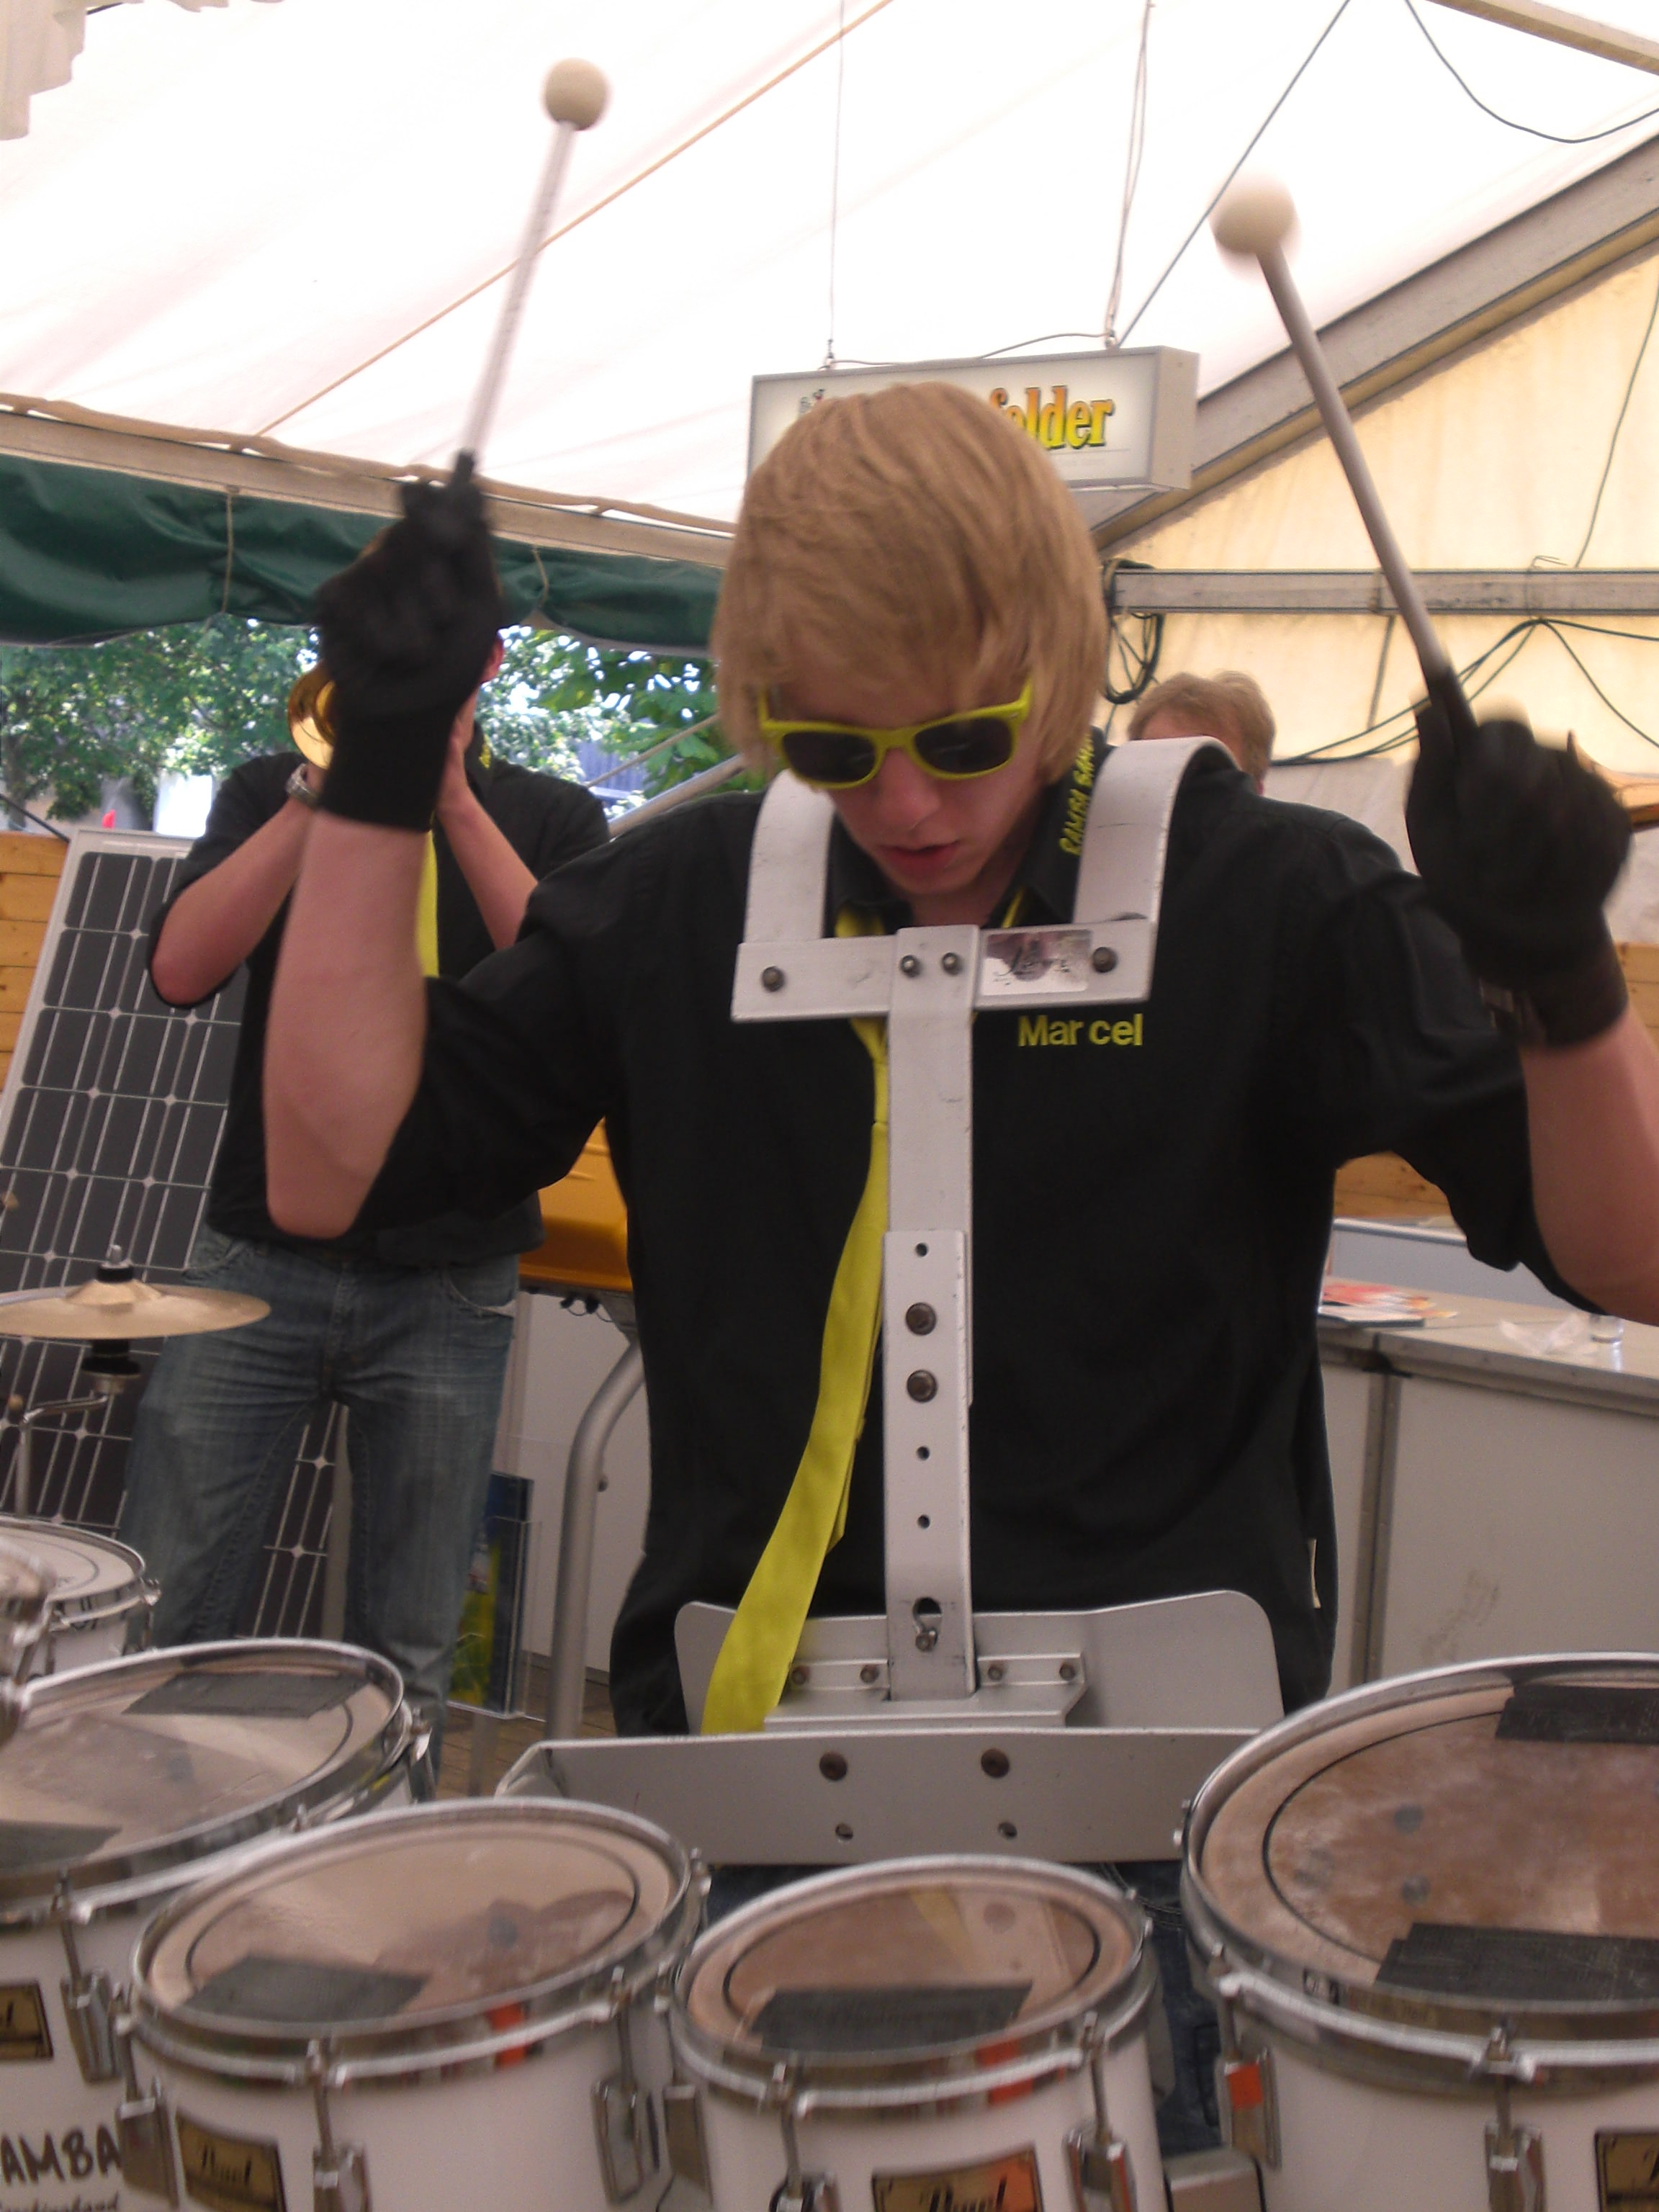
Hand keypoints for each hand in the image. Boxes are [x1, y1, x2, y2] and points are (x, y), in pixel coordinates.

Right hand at [314, 467, 502, 831]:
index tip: (469, 459)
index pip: (440, 510)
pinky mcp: (332, 598)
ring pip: (387, 567)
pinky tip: (387, 655)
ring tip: (417, 651)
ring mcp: (363, 574)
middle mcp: (398, 556)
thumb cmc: (451, 666)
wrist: (409, 715)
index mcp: (437, 556)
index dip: (451, 486)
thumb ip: (476, 552)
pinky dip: (378, 632)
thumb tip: (476, 492)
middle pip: (415, 534)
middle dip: (435, 581)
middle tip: (443, 620)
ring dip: (410, 618)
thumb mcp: (480, 608)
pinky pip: (356, 597)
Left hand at [1407, 671, 1630, 1044]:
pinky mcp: (1614, 822)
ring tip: (1502, 881)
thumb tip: (1424, 707)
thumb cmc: (1459, 874)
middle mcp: (1548, 759)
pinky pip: (1589, 841)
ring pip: (1559, 808)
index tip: (1465, 798)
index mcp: (1500, 751)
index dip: (1484, 762)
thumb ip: (1428, 768)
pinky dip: (1553, 875)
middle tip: (1477, 854)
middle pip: (1529, 769)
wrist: (1510, 932)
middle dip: (1494, 820)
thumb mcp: (1430, 825)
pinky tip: (1542, 888)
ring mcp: (1588, 786)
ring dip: (1519, 856)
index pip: (1502, 726)